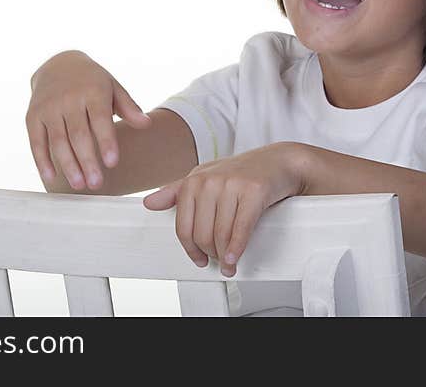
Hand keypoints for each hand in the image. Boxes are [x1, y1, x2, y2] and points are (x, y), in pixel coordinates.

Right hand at [25, 50, 151, 190]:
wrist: (58, 64)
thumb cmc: (92, 82)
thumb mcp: (113, 87)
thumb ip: (129, 107)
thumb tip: (146, 124)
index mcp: (92, 91)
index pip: (100, 120)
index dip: (106, 142)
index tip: (112, 163)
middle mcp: (68, 99)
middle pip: (78, 135)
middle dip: (87, 161)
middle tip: (96, 183)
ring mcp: (48, 107)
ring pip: (58, 141)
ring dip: (68, 165)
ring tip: (79, 184)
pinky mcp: (33, 116)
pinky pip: (36, 141)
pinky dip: (42, 161)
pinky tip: (51, 177)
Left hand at [142, 142, 305, 276]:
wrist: (277, 161)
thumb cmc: (240, 172)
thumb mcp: (204, 178)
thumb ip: (176, 192)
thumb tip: (148, 203)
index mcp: (193, 180)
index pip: (183, 227)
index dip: (190, 249)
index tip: (199, 259)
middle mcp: (210, 181)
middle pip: (202, 234)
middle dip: (210, 253)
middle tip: (219, 260)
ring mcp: (232, 185)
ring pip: (221, 234)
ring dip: (225, 256)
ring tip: (229, 263)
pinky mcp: (254, 191)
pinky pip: (241, 229)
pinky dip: (237, 248)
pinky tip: (235, 258)